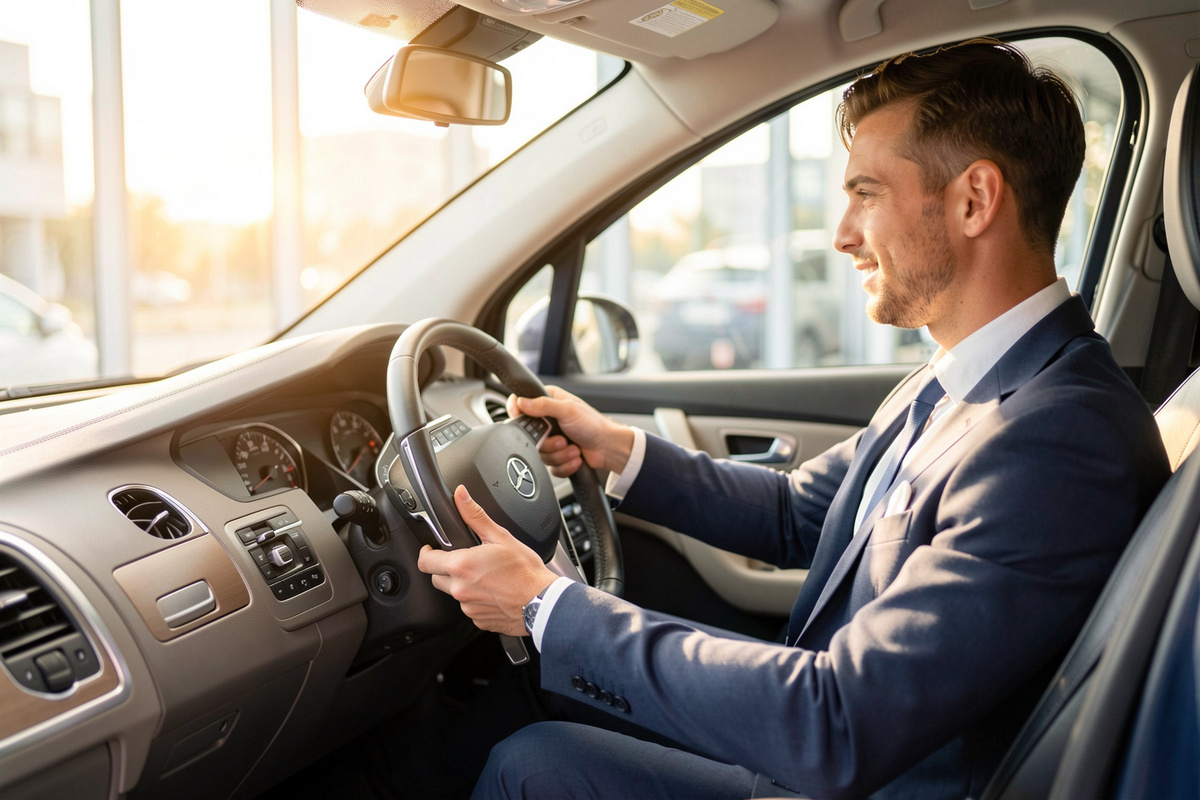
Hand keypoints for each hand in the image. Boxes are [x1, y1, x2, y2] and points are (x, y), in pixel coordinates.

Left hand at [417, 485, 557, 636]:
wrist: (543, 603)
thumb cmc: (526, 572)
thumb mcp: (501, 537)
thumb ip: (475, 516)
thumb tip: (461, 497)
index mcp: (462, 566)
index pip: (425, 561)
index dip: (426, 553)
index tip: (431, 549)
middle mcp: (460, 589)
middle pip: (437, 578)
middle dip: (445, 568)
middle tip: (465, 561)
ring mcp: (468, 607)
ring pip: (455, 593)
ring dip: (463, 585)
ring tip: (486, 577)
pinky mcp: (478, 620)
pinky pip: (469, 607)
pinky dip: (476, 599)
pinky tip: (493, 592)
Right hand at [507, 386, 633, 477]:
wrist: (609, 447)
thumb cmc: (593, 424)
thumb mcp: (568, 409)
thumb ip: (543, 405)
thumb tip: (522, 402)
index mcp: (548, 402)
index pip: (521, 404)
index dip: (517, 412)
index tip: (519, 418)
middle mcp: (547, 420)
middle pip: (529, 435)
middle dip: (548, 442)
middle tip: (563, 440)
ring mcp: (551, 439)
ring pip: (540, 453)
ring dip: (560, 454)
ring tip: (574, 448)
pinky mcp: (556, 455)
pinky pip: (550, 466)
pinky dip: (565, 464)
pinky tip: (575, 457)